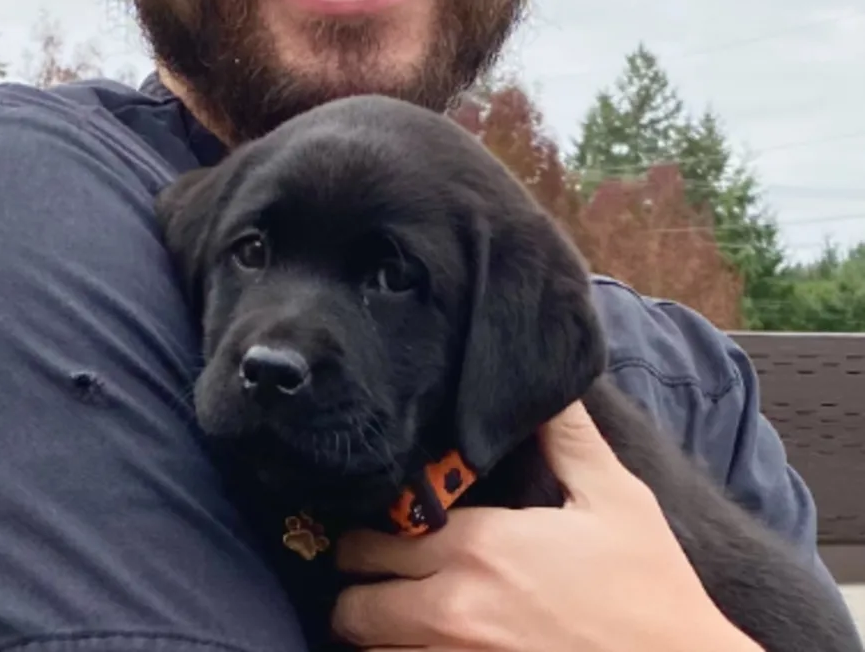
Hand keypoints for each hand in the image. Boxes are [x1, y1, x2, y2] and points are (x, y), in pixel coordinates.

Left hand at [332, 400, 758, 650]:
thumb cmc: (651, 591)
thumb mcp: (615, 499)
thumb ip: (566, 436)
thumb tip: (550, 380)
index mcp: (478, 548)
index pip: (372, 540)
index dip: (369, 534)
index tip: (385, 529)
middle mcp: (453, 610)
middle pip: (353, 605)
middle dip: (362, 587)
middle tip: (382, 575)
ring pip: (372, 650)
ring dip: (380, 632)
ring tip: (402, 613)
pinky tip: (430, 643)